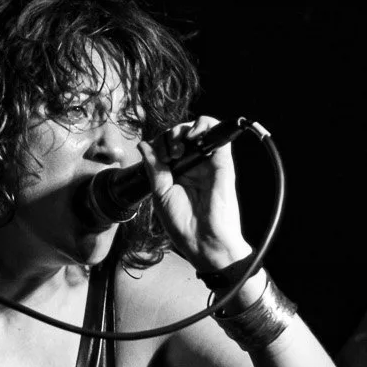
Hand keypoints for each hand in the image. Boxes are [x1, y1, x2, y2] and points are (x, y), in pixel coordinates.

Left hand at [137, 117, 248, 275]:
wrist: (204, 240)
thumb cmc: (183, 224)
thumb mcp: (160, 193)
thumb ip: (154, 168)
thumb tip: (143, 145)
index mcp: (177, 173)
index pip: (167, 145)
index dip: (159, 145)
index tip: (158, 160)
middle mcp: (193, 164)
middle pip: (180, 134)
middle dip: (169, 137)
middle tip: (169, 156)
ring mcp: (208, 161)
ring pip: (198, 128)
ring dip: (184, 130)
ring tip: (179, 147)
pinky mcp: (222, 161)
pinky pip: (218, 132)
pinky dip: (204, 125)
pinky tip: (192, 138)